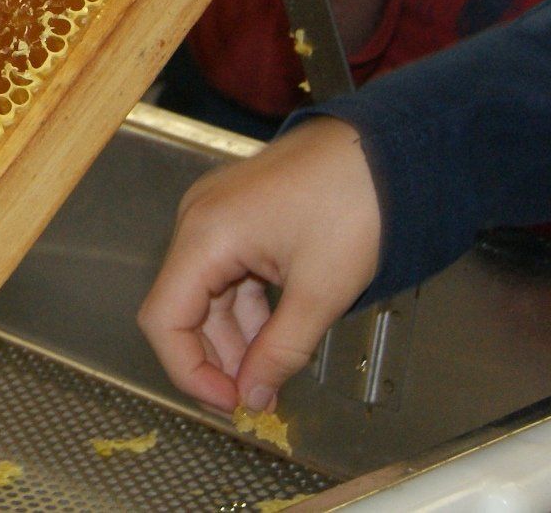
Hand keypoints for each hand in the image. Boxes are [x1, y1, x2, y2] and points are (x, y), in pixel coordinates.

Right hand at [139, 118, 381, 412]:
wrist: (387, 148)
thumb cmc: (353, 204)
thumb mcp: (321, 292)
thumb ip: (280, 351)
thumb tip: (252, 396)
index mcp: (205, 234)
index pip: (163, 319)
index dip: (188, 370)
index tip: (229, 402)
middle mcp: (198, 221)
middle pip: (183, 308)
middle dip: (216, 358)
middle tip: (256, 396)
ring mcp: (216, 215)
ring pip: (207, 294)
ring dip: (235, 338)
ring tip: (272, 374)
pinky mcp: (238, 215)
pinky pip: (227, 274)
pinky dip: (247, 310)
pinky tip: (275, 337)